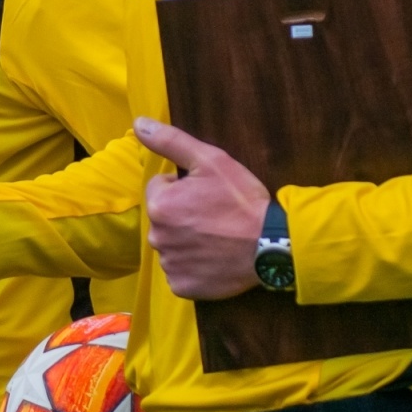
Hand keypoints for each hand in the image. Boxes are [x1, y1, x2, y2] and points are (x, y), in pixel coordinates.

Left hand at [137, 116, 268, 299]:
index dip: (183, 188)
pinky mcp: (182, 288)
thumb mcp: (211, 160)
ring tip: (217, 237)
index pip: (161, 188)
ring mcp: (170, 265)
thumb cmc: (241, 200)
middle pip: (164, 218)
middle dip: (182, 214)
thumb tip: (139, 123)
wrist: (272, 245)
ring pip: (171, 245)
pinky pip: (180, 272)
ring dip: (187, 240)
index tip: (207, 194)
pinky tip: (214, 259)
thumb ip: (171, 141)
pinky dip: (193, 266)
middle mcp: (157, 237)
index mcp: (160, 205)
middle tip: (214, 216)